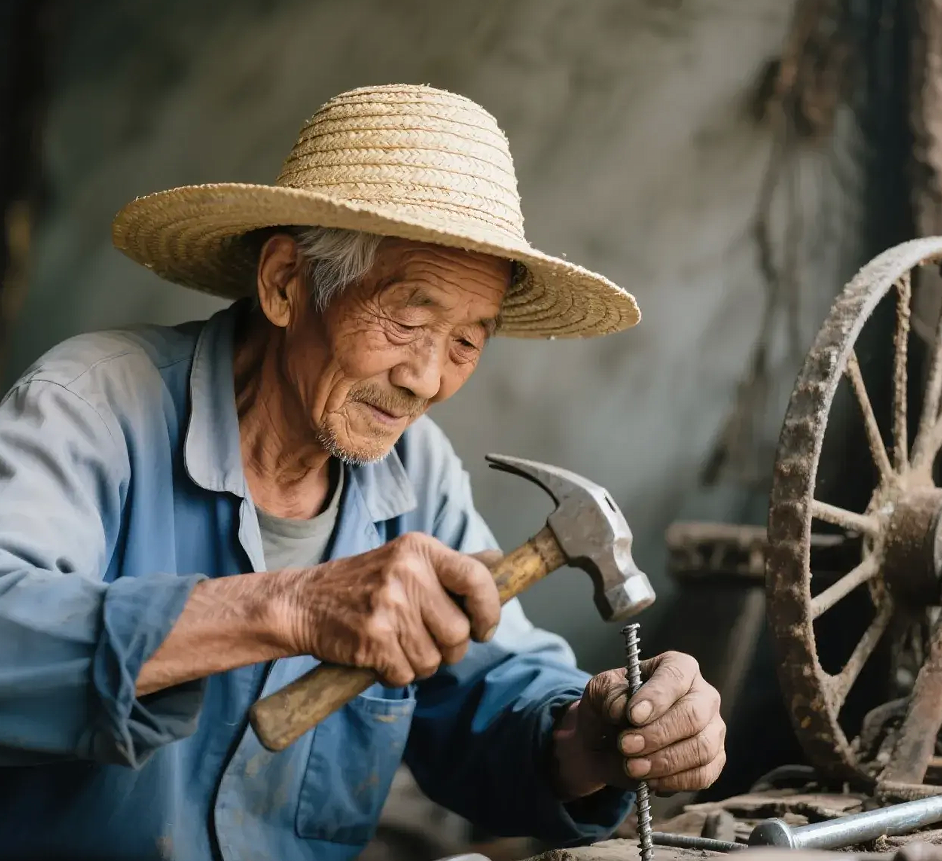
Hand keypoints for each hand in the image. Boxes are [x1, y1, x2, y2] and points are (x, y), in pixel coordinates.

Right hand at [276, 533, 500, 686]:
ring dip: (419, 663)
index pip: (477, 578)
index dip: (490, 611)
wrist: (303, 603)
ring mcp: (388, 606)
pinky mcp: (372, 639)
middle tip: (424, 639)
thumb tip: (498, 560)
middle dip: (448, 648)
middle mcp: (407, 573)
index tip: (484, 628)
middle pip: (459, 632)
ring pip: (434, 660)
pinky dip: (395, 674)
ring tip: (396, 643)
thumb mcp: (406, 560)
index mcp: (421, 550)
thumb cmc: (362, 584)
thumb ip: (451, 566)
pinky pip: (406, 675)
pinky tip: (379, 654)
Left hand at [551, 651, 725, 799]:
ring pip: (701, 748)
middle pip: (693, 715)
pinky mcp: (713, 761)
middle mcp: (703, 695)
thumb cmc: (609, 707)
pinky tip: (649, 780)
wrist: (607, 743)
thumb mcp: (600, 691)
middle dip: (657, 735)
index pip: (676, 676)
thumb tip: (622, 709)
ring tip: (632, 767)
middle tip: (625, 745)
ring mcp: (712, 730)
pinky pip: (703, 775)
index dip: (656, 697)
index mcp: (678, 667)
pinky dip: (673, 782)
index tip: (632, 716)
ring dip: (663, 762)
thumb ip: (610, 693)